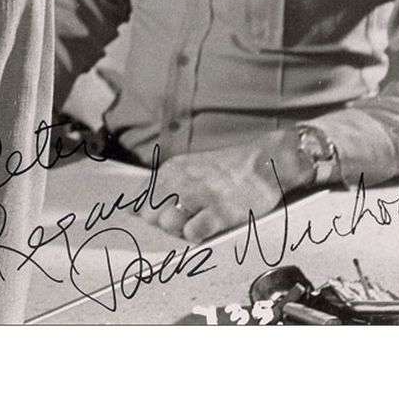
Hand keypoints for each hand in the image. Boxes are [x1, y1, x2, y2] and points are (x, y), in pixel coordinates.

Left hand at [140, 133, 309, 242]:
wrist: (265, 163)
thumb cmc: (227, 171)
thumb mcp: (187, 169)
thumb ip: (160, 185)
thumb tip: (133, 208)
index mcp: (172, 170)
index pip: (139, 200)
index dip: (150, 213)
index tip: (165, 215)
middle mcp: (182, 180)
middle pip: (150, 215)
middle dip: (162, 225)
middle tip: (184, 221)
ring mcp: (201, 195)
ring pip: (167, 223)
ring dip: (179, 231)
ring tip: (197, 224)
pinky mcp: (220, 212)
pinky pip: (192, 232)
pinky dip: (197, 235)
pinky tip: (208, 227)